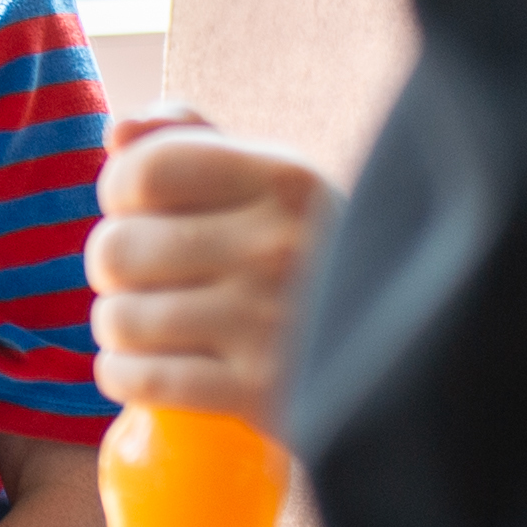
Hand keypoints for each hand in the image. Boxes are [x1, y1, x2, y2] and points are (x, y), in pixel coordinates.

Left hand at [84, 103, 339, 434]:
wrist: (409, 360)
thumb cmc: (316, 258)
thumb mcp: (276, 184)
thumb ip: (192, 141)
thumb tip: (120, 131)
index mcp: (286, 181)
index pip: (145, 171)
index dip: (120, 192)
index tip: (140, 211)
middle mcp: (280, 247)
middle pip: (118, 248)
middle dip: (117, 268)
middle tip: (151, 279)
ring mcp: (272, 325)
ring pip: (120, 318)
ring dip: (121, 327)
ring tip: (157, 326)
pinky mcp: (262, 395)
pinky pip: (139, 379)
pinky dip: (125, 376)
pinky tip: (148, 369)